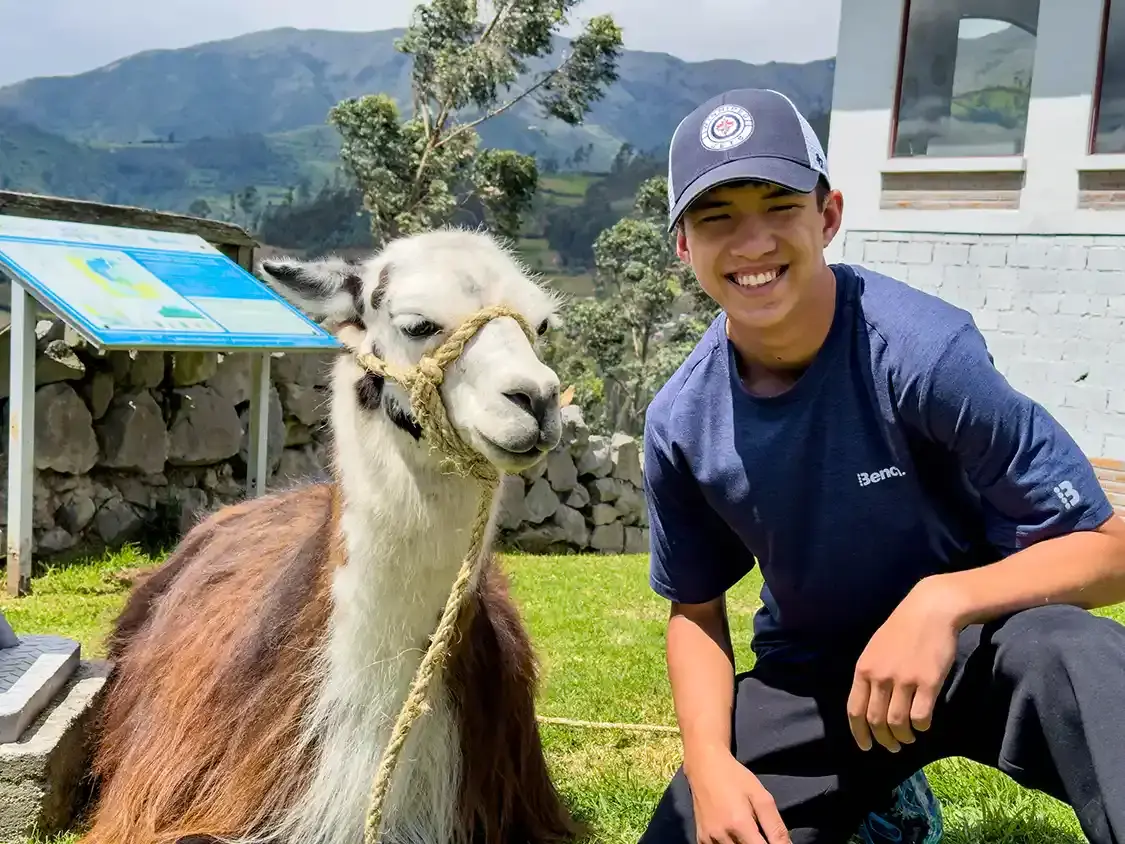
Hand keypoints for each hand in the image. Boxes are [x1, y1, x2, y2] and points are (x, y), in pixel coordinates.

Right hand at [686, 747, 790, 843]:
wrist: (704, 767)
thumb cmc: (735, 778)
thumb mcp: (762, 797)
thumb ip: (776, 827)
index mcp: (739, 824)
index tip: (774, 841)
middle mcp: (721, 836)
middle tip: (760, 833)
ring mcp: (708, 839)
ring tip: (748, 833)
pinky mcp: (701, 839)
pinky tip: (734, 835)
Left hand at [846, 577, 961, 752]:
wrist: (930, 610)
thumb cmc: (902, 629)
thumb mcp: (875, 649)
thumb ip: (870, 674)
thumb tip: (868, 704)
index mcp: (863, 669)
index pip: (854, 710)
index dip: (859, 733)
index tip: (866, 747)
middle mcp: (879, 677)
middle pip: (875, 721)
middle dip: (883, 740)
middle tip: (893, 747)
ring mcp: (903, 680)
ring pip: (897, 723)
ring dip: (903, 737)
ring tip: (909, 739)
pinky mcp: (927, 682)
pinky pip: (920, 717)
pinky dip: (921, 727)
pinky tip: (924, 725)